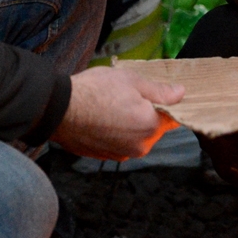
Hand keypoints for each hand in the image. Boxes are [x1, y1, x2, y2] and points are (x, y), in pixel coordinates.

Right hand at [51, 67, 184, 160]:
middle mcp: (139, 147)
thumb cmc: (95, 91)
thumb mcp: (132, 81)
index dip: (168, 107)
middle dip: (146, 115)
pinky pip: (117, 144)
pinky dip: (114, 134)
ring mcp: (121, 154)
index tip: (159, 98)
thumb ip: (160, 91)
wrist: (56, 109)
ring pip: (135, 138)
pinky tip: (101, 120)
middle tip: (128, 98)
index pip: (173, 120)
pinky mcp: (104, 156)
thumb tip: (181, 94)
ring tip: (112, 108)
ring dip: (129, 126)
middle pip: (153, 130)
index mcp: (151, 128)